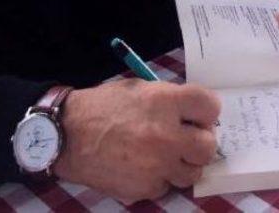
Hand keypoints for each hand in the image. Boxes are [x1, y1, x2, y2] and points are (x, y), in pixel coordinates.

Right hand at [53, 78, 219, 202]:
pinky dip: (160, 178)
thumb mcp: (140, 89)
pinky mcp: (144, 188)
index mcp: (165, 102)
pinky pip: (166, 186)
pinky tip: (144, 165)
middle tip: (188, 137)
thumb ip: (169, 100)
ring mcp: (156, 166)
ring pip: (193, 172)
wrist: (68, 135)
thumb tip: (193, 113)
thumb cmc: (104, 106)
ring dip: (184, 163)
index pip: (210, 106)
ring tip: (167, 153)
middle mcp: (166, 135)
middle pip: (208, 146)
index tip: (200, 114)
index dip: (207, 110)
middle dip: (201, 140)